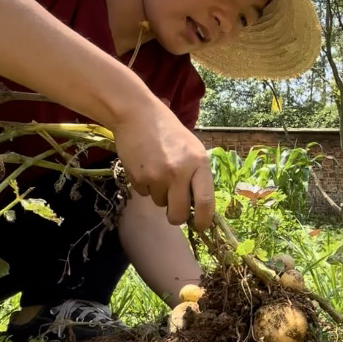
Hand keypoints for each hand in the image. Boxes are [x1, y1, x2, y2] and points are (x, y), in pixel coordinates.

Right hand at [112, 98, 214, 230]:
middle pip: (179, 214)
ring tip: (158, 171)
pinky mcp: (138, 178)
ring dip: (160, 195)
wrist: (137, 115)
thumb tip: (199, 207)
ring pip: (160, 204)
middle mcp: (180, 172)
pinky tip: (146, 167)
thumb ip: (198, 176)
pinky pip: (145, 194)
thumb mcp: (193, 149)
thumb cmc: (169, 132)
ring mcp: (157, 176)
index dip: (204, 220)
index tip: (201, 226)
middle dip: (177, 217)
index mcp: (199, 163)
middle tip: (175, 210)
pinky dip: (146, 186)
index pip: (206, 202)